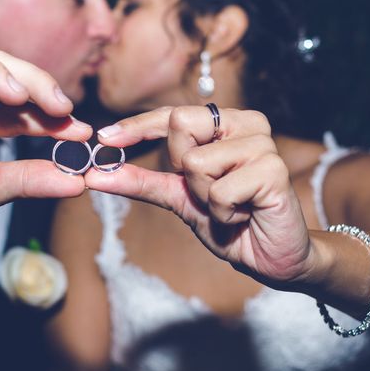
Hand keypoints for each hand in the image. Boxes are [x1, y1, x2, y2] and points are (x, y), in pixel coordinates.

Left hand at [85, 106, 315, 286]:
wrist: (272, 257)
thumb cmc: (230, 221)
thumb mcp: (178, 199)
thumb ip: (141, 181)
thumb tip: (94, 174)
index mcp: (227, 122)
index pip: (172, 113)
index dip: (137, 126)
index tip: (104, 138)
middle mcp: (248, 124)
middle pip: (179, 124)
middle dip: (182, 168)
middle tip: (208, 191)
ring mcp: (263, 145)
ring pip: (196, 163)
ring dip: (204, 198)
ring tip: (231, 206)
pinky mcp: (275, 171)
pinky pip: (219, 191)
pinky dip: (223, 213)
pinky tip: (245, 215)